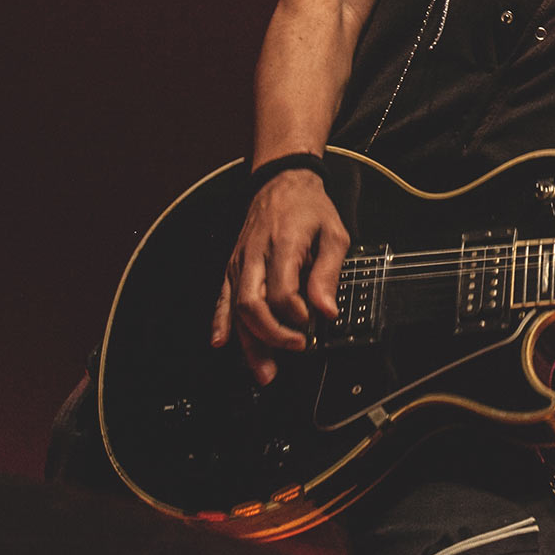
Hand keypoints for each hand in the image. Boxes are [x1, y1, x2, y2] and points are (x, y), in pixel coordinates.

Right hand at [210, 168, 349, 384]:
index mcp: (282, 245)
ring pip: (236, 308)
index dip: (296, 314)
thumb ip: (328, 273)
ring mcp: (240, 263)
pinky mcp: (233, 268)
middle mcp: (255, 256)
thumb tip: (327, 311)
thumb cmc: (310, 209)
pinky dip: (220, 322)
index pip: (281, 291)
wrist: (282, 183)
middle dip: (272, 336)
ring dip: (249, 343)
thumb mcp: (333, 234)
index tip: (314, 323)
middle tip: (296, 347)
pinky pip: (223, 298)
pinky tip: (221, 341)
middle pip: (253, 305)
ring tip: (264, 370)